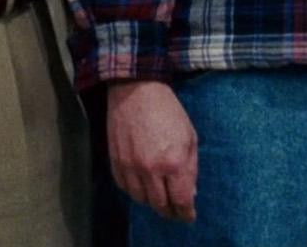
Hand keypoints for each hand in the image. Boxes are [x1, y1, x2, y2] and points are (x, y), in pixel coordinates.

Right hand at [105, 80, 197, 222]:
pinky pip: (124, 187)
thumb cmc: (168, 111)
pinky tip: (141, 185)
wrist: (136, 90)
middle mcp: (151, 169)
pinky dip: (134, 191)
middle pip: (160, 205)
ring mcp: (130, 166)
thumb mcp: (190, 137)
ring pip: (141, 199)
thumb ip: (191, 168)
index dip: (186, 213)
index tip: (188, 216)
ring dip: (151, 202)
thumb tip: (189, 194)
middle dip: (170, 211)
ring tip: (158, 197)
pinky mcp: (115, 160)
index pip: (181, 201)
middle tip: (174, 210)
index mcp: (174, 163)